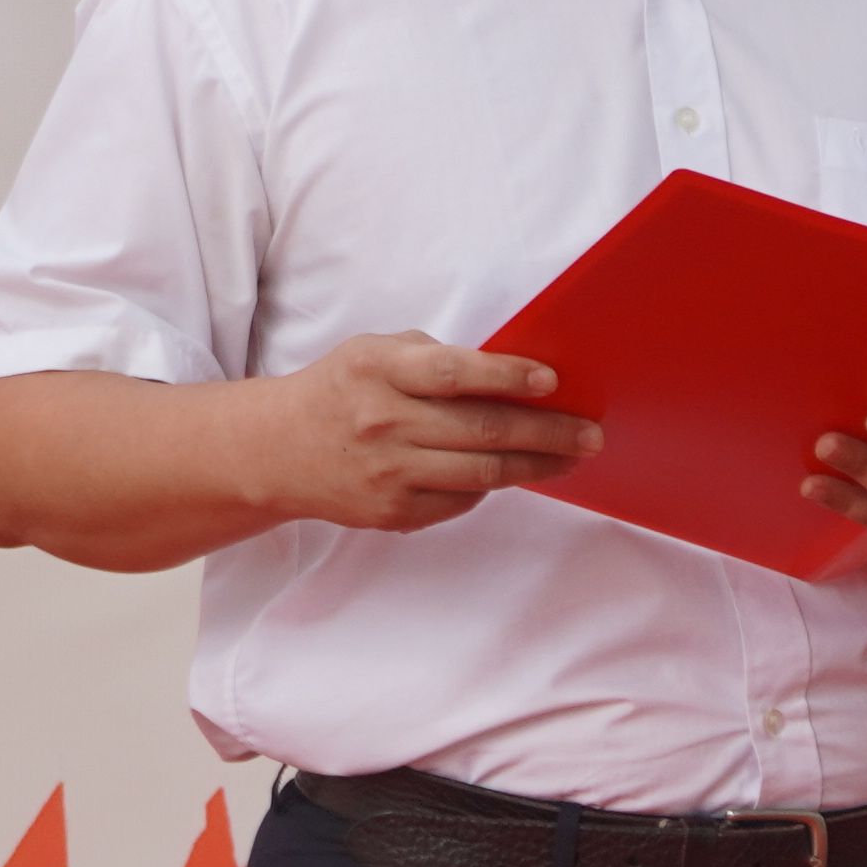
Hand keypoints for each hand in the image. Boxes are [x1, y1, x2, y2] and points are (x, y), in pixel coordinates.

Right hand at [263, 331, 596, 533]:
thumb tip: (509, 372)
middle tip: (590, 433)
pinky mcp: (393, 512)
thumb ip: (433, 359)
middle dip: (546, 432)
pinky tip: (515, 472)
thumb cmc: (340, 391)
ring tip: (572, 456)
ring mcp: (388, 473)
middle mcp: (383, 422)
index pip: (455, 374)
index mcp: (379, 371)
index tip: (552, 380)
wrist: (276, 450)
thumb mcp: (374, 353)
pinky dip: (492, 487)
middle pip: (482, 430)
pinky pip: (460, 501)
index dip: (508, 376)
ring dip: (535, 466)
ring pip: (481, 474)